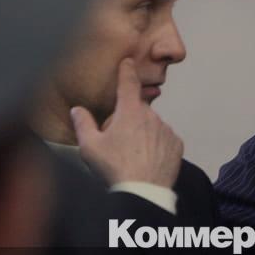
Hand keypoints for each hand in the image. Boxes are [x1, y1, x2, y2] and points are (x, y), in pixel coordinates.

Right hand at [71, 58, 182, 187]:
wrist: (143, 192)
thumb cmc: (115, 169)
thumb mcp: (90, 147)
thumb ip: (83, 124)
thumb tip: (77, 110)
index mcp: (130, 112)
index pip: (128, 83)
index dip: (127, 70)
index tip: (128, 61)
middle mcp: (151, 116)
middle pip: (137, 111)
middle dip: (128, 120)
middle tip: (117, 142)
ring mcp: (166, 130)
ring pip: (152, 126)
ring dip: (143, 134)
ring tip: (132, 157)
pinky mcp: (176, 145)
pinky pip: (164, 140)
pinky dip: (156, 146)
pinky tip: (146, 160)